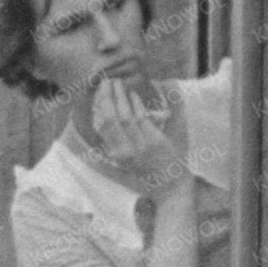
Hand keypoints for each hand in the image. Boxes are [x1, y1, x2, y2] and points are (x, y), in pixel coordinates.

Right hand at [71, 75, 188, 190]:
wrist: (169, 184)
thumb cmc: (148, 169)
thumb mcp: (126, 156)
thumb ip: (115, 138)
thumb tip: (106, 116)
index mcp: (116, 152)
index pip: (101, 125)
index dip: (98, 106)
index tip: (98, 92)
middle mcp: (124, 150)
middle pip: (110, 119)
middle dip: (107, 97)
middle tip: (107, 81)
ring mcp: (140, 146)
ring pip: (125, 117)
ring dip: (121, 97)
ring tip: (118, 83)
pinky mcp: (155, 141)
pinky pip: (142, 118)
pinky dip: (136, 104)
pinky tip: (134, 94)